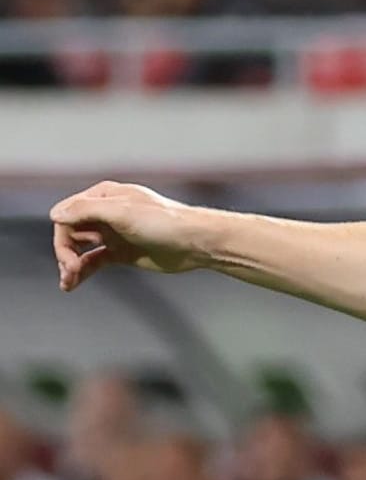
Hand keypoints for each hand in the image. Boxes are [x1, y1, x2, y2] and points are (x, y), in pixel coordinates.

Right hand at [50, 182, 208, 290]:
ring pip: (80, 248)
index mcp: (105, 196)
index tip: (68, 256)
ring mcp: (113, 233)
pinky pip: (93, 261)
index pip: (68, 214)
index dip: (63, 235)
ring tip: (68, 281)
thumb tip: (55, 214)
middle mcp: (107, 213)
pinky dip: (82, 271)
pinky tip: (72, 283)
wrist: (196, 243)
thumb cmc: (165, 222)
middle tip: (70, 270)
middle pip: (71, 232)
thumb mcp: (122, 212)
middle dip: (66, 252)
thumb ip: (87, 210)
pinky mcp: (121, 252)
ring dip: (70, 264)